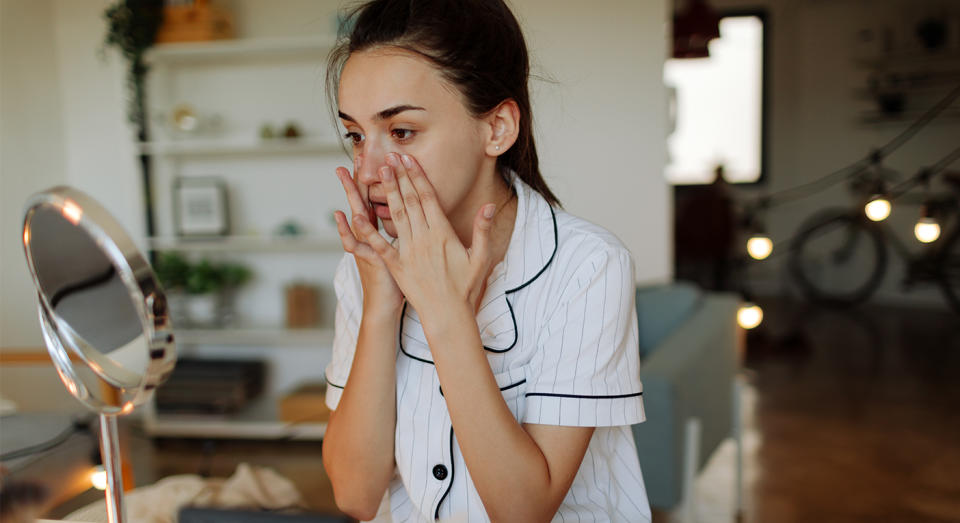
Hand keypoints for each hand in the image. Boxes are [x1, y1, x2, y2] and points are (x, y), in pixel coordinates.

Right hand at [334, 164, 403, 316]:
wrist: (386, 307)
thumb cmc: (398, 280)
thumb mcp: (401, 252)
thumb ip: (404, 233)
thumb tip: (414, 216)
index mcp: (380, 232)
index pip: (377, 201)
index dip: (376, 181)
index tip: (376, 159)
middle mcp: (370, 236)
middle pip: (363, 202)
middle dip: (358, 179)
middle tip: (354, 156)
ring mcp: (366, 246)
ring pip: (356, 215)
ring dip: (350, 195)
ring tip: (343, 174)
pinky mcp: (367, 259)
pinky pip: (354, 243)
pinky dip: (346, 230)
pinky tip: (341, 215)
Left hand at [349, 153, 496, 326]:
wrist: (448, 315)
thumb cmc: (466, 287)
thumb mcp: (481, 257)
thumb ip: (483, 229)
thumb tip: (488, 206)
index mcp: (443, 234)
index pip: (428, 198)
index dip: (417, 176)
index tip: (409, 159)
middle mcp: (423, 239)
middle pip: (410, 202)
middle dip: (399, 177)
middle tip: (389, 156)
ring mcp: (409, 252)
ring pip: (396, 216)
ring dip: (388, 193)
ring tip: (380, 173)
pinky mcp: (396, 266)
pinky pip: (380, 245)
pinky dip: (368, 230)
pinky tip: (357, 215)